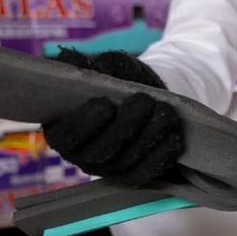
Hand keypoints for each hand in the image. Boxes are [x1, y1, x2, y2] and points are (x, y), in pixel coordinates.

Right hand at [42, 48, 183, 185]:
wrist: (145, 95)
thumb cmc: (118, 79)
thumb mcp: (104, 66)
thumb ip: (87, 64)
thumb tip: (75, 61)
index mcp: (63, 130)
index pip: (67, 136)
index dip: (84, 123)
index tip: (104, 103)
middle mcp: (82, 155)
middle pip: (101, 151)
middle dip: (126, 125)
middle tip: (144, 101)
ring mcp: (108, 168)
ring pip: (126, 161)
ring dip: (149, 136)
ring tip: (166, 112)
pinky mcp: (132, 174)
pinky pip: (145, 173)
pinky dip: (161, 156)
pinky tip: (173, 137)